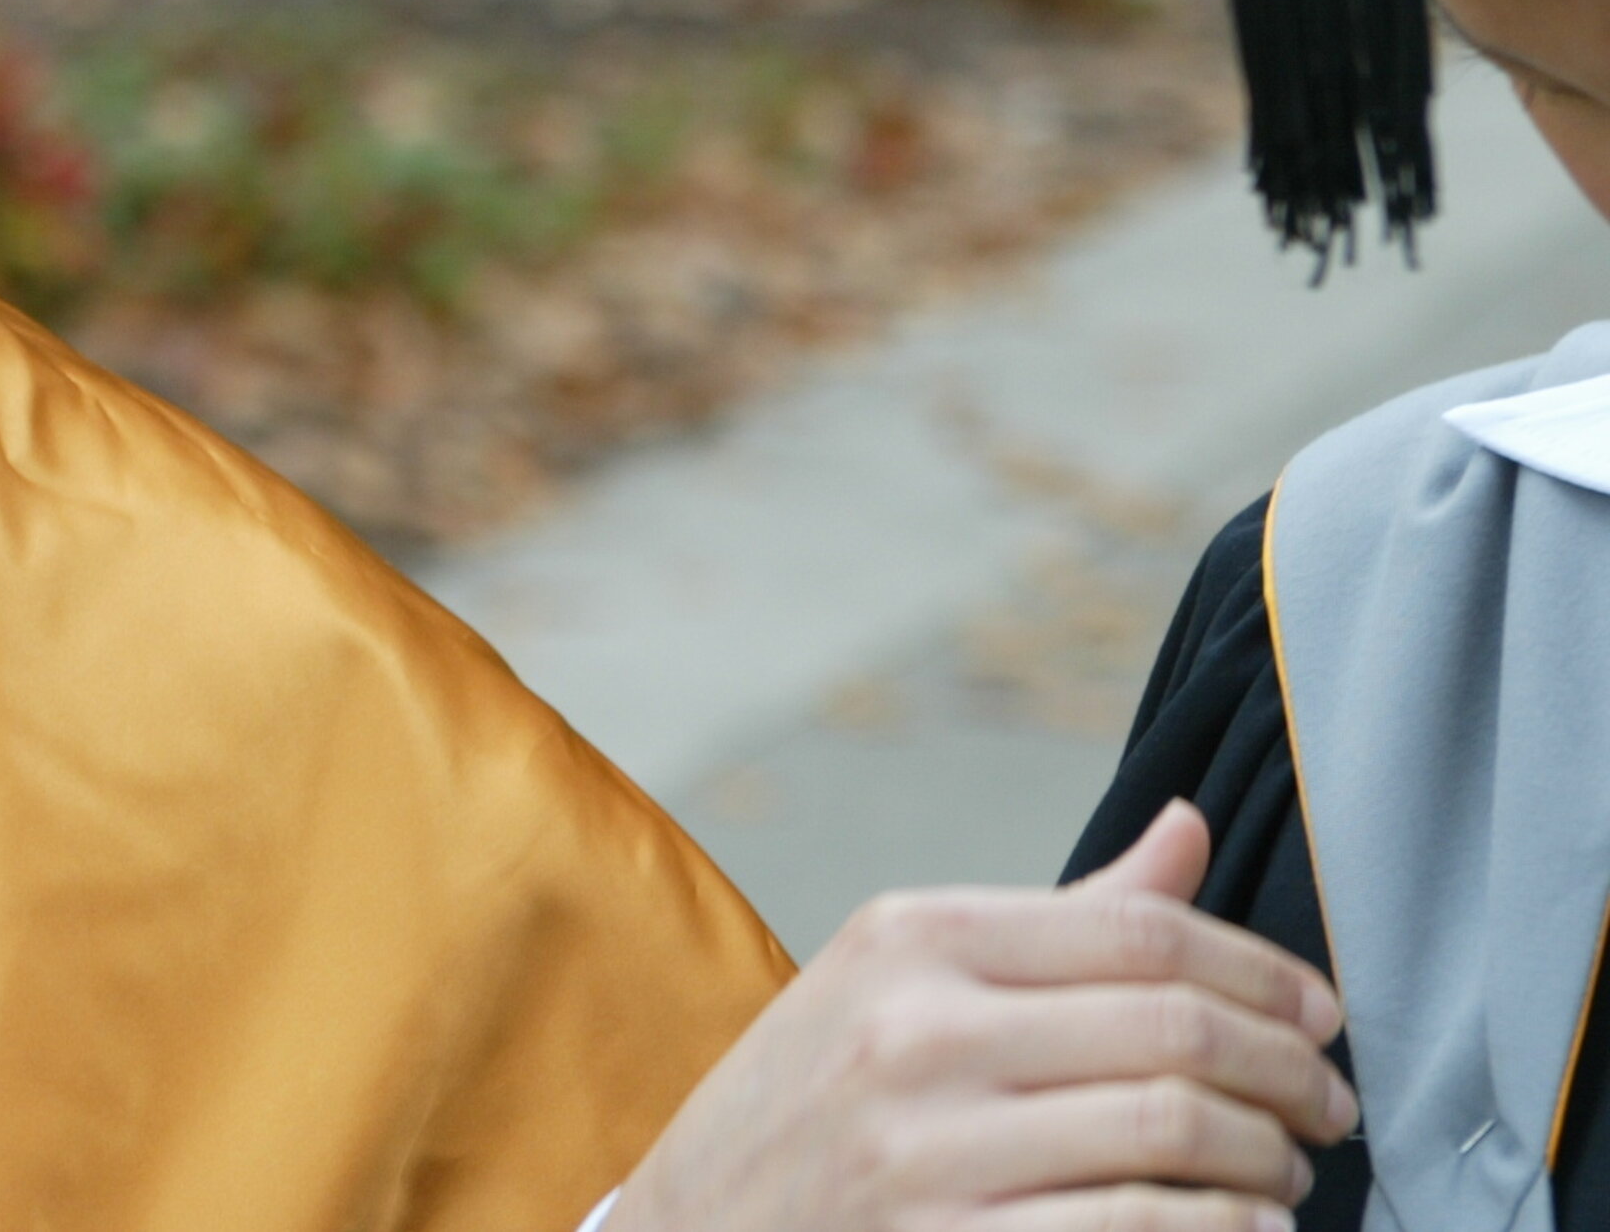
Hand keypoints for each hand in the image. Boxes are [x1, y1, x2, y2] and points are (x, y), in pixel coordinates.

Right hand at [618, 802, 1355, 1231]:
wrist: (692, 1227)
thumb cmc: (815, 1100)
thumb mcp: (901, 980)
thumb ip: (1059, 921)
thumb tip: (1188, 830)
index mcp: (910, 938)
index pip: (1141, 929)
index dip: (1263, 972)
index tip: (1320, 1013)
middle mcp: (914, 1032)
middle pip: (1174, 1030)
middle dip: (1290, 1071)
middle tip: (1328, 1104)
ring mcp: (928, 1151)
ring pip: (1173, 1135)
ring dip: (1267, 1161)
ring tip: (1283, 1172)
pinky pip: (1138, 1230)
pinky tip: (1242, 1229)